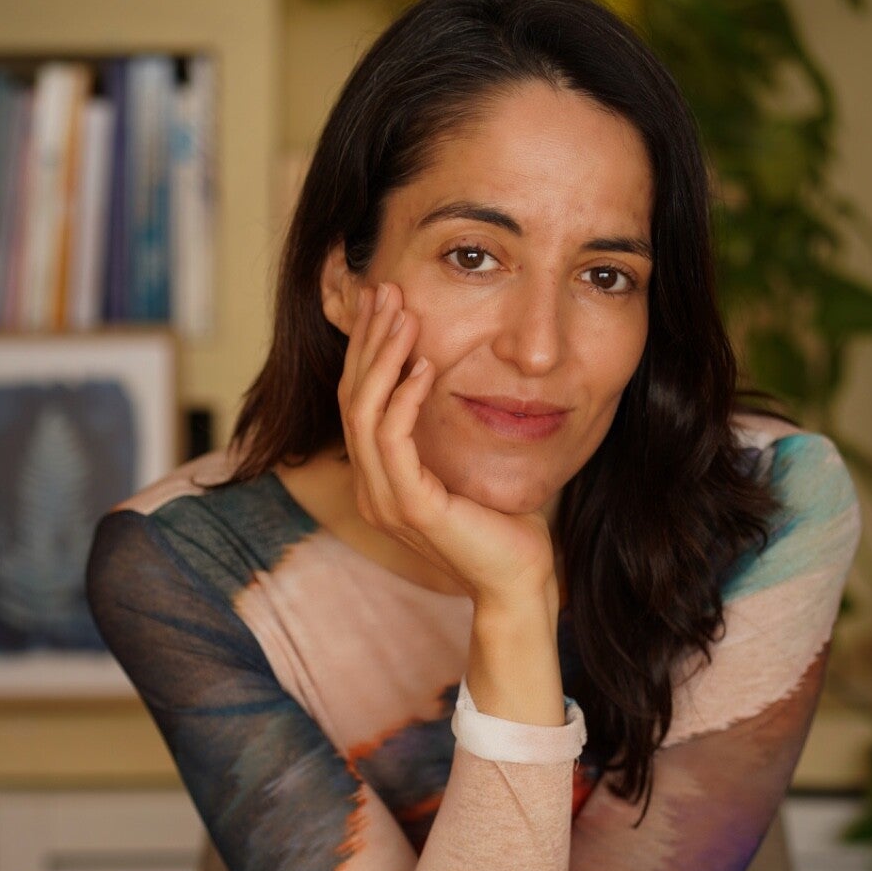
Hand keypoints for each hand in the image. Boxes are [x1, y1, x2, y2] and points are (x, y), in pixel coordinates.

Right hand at [339, 281, 557, 608]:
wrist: (519, 580)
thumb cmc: (503, 525)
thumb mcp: (467, 463)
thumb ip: (446, 429)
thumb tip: (448, 373)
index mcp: (379, 480)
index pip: (359, 402)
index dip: (367, 349)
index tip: (383, 302)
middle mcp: (372, 488)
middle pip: (352, 399)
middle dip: (367, 340)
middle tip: (384, 290)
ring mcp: (385, 500)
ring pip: (364, 414)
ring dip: (382, 358)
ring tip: (403, 314)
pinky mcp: (410, 508)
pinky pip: (393, 442)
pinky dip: (404, 399)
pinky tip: (423, 366)